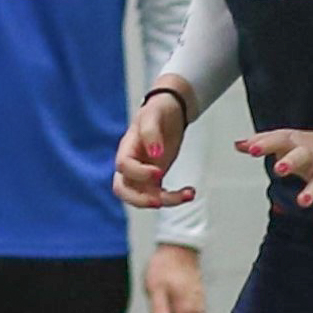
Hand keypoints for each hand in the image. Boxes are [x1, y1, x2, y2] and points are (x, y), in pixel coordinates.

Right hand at [115, 88, 199, 212]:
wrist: (170, 111)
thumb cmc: (158, 111)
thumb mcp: (153, 115)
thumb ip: (151, 133)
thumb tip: (155, 154)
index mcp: (126, 147)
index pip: (123, 166)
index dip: (138, 173)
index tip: (159, 172)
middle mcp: (131, 164)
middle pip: (122, 190)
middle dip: (140, 200)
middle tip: (159, 202)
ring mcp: (142, 173)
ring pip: (144, 197)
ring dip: (166, 201)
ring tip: (189, 194)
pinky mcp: (156, 179)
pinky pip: (160, 195)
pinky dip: (175, 198)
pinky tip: (190, 192)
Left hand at [240, 114, 312, 238]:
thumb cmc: (312, 142)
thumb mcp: (287, 139)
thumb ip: (263, 142)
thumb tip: (238, 145)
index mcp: (294, 143)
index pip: (278, 140)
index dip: (264, 144)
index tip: (250, 149)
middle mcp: (309, 156)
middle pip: (300, 157)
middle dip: (290, 163)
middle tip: (279, 169)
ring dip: (310, 192)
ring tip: (302, 202)